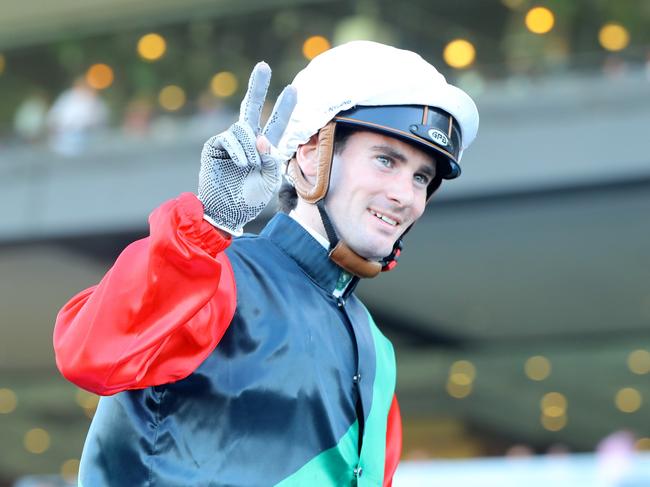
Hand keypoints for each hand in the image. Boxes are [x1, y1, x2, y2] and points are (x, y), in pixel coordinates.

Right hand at [198, 62, 296, 234]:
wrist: (227, 211)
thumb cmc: (250, 199)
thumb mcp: (270, 180)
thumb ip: (271, 159)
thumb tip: (261, 138)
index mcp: (263, 147)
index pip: (276, 123)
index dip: (285, 107)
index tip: (294, 89)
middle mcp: (247, 140)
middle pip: (251, 106)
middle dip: (258, 86)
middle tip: (264, 66)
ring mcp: (230, 142)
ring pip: (243, 128)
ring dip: (250, 147)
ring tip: (250, 165)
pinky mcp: (215, 146)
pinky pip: (229, 138)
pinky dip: (239, 150)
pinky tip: (240, 163)